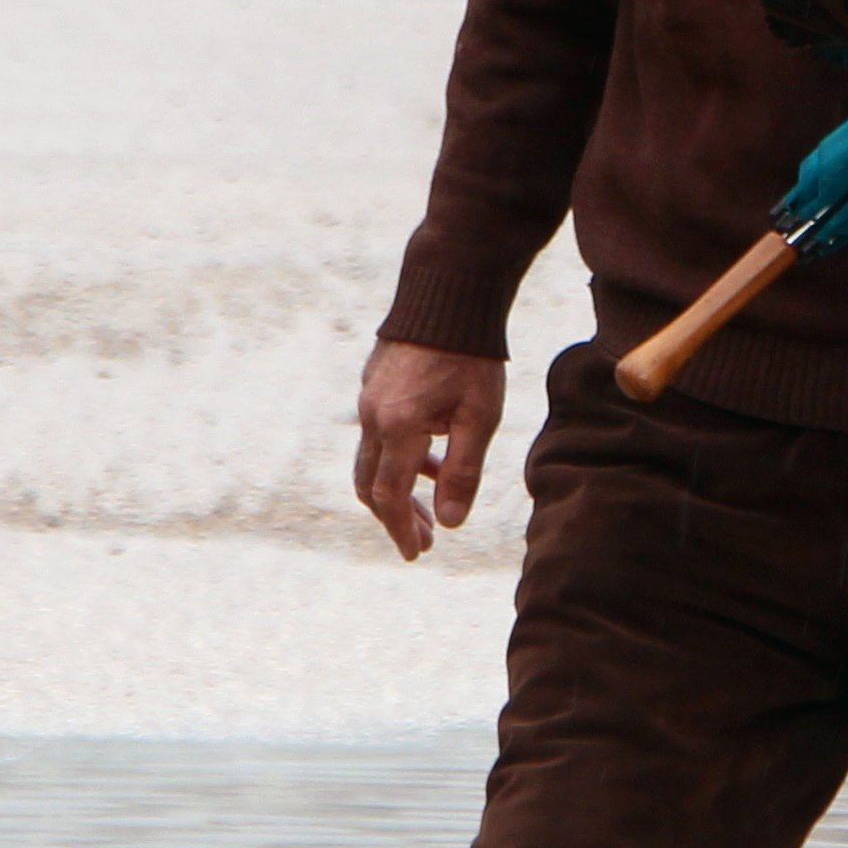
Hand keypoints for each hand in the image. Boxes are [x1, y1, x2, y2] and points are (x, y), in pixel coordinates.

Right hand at [354, 339, 508, 561]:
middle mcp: (373, 416)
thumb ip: (463, 472)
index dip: (401, 530)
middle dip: (395, 517)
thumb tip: (451, 522)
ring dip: (397, 488)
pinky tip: (431, 460)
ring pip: (373, 459)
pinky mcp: (374, 384)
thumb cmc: (471, 357)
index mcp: (398, 428)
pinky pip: (377, 434)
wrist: (446, 294)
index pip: (389, 496)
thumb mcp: (479, 418)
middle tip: (425, 539)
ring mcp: (369, 398)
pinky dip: (398, 458)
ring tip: (431, 506)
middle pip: (371, 484)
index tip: (416, 554)